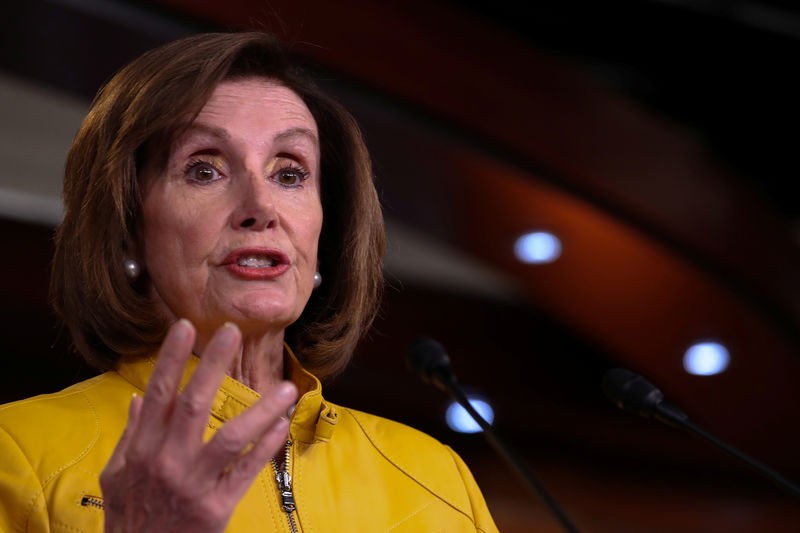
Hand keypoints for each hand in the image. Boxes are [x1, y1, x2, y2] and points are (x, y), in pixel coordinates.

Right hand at [100, 319, 296, 532]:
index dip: (171, 359)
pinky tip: (282, 425)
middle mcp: (167, 462)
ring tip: (285, 387)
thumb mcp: (117, 477)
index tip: (185, 326)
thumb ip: (131, 435)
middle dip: (213, 364)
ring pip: (231, 437)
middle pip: (194, 404)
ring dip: (261, 409)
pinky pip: (247, 471)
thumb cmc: (130, 518)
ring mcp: (194, 485)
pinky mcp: (216, 508)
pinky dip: (267, 447)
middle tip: (233, 331)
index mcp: (143, 450)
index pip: (159, 394)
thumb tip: (139, 398)